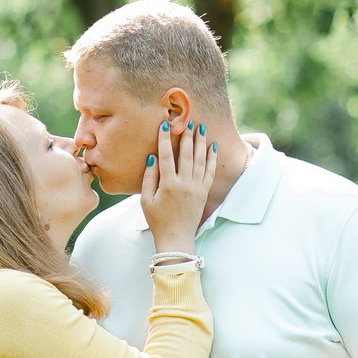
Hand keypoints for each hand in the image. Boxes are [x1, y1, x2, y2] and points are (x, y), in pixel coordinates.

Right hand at [140, 121, 216, 251]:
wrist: (176, 237)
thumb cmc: (157, 220)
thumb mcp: (146, 200)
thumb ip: (149, 178)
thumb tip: (153, 157)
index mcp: (168, 185)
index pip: (166, 156)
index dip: (165, 139)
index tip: (165, 125)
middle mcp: (184, 184)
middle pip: (186, 154)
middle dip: (187, 136)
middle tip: (189, 120)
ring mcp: (196, 188)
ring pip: (200, 160)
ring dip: (201, 142)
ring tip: (201, 128)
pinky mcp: (204, 193)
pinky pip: (209, 172)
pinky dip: (211, 158)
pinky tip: (212, 147)